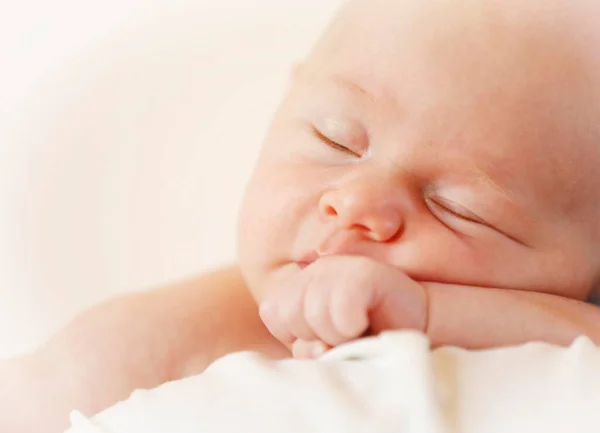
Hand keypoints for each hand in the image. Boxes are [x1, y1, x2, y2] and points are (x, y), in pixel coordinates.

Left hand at [259, 255, 427, 357]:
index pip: (273, 311)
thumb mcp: (327, 350)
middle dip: (315, 336)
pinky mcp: (367, 274)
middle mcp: (317, 269)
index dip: (297, 336)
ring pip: (313, 312)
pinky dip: (351, 328)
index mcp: (302, 284)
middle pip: (288, 312)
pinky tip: (366, 324)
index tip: (325, 338)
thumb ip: (308, 349)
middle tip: (344, 336)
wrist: (418, 332)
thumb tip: (314, 348)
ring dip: (337, 336)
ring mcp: (341, 266)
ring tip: (358, 332)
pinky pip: (342, 309)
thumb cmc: (366, 343)